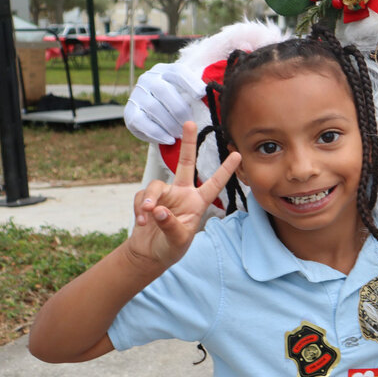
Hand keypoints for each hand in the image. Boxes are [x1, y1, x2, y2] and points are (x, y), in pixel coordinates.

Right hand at [125, 63, 205, 144]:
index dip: (190, 82)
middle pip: (164, 90)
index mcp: (165, 70)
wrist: (156, 116)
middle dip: (179, 108)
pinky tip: (169, 140)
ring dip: (170, 123)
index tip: (201, 94)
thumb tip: (212, 93)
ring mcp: (137, 94)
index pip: (177, 71)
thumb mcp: (186, 92)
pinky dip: (157, 133)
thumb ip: (197, 91)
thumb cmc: (178, 102)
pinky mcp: (129, 112)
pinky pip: (141, 123)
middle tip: (190, 123)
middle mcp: (148, 79)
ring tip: (181, 134)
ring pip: (153, 108)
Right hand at [126, 121, 240, 271]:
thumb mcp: (177, 240)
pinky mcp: (146, 200)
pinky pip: (141, 198)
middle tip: (190, 123)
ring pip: (155, 186)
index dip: (226, 170)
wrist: (150, 254)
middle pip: (185, 163)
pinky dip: (140, 209)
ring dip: (149, 199)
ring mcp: (164, 195)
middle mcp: (182, 194)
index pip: (214, 184)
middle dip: (188, 143)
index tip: (238, 154)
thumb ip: (170, 224)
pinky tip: (142, 222)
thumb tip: (158, 209)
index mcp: (198, 202)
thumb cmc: (171, 247)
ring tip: (147, 214)